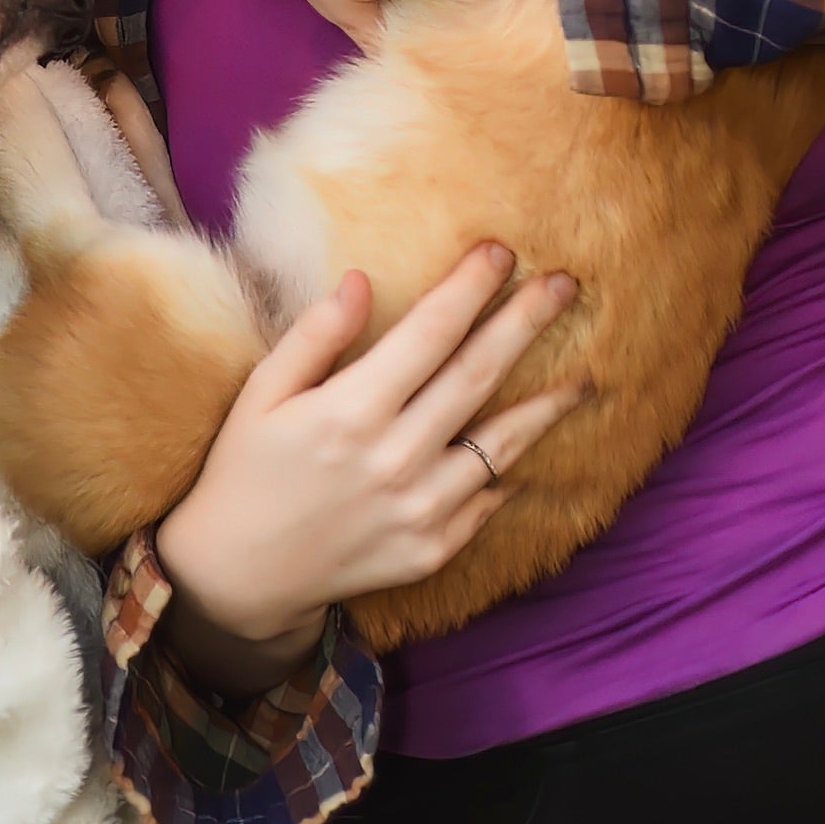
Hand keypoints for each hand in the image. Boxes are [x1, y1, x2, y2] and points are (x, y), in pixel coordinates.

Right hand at [153, 246, 585, 692]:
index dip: (468, 288)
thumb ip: (314, 336)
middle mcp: (395, 458)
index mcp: (350, 411)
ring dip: (547, 405)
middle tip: (565, 284)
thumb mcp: (262, 394)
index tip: (500, 250)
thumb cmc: (245, 469)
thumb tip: (362, 281)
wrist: (241, 573)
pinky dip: (506, 470)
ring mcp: (421, 509)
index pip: (428, 333)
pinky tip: (522, 449)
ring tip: (583, 379)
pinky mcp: (433, 548)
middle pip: (478, 375)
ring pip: (502, 444)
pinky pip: (485, 499)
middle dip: (525, 322)